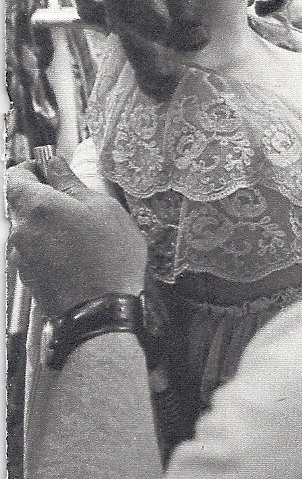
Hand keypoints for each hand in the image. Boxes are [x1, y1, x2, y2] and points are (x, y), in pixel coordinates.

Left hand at [6, 157, 146, 317]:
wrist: (100, 314)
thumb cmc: (107, 258)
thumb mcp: (102, 208)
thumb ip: (72, 183)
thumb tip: (56, 164)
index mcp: (36, 206)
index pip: (15, 176)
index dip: (31, 168)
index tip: (49, 169)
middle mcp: (21, 230)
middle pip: (22, 204)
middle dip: (46, 199)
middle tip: (77, 202)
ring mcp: (22, 257)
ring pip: (30, 229)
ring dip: (49, 225)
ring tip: (81, 233)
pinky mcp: (29, 278)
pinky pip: (35, 252)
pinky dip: (50, 247)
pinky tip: (76, 255)